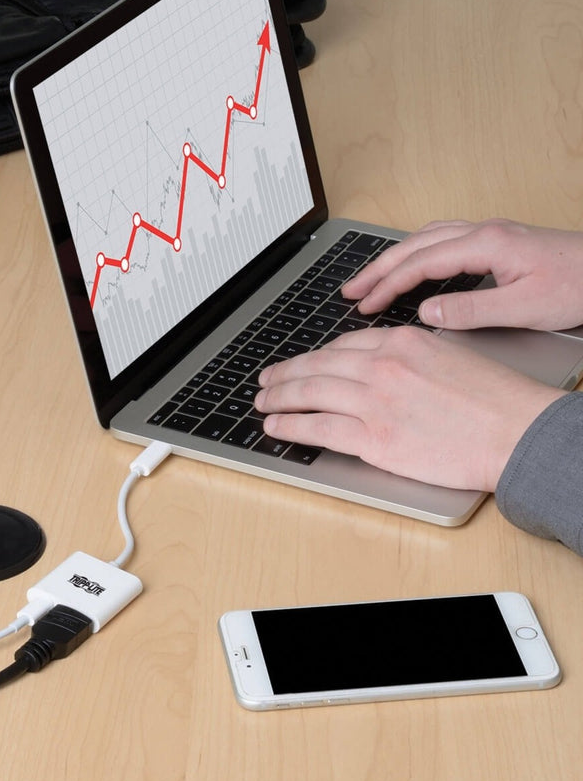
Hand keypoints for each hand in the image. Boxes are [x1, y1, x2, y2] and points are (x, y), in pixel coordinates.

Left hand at [255, 327, 564, 490]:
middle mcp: (381, 367)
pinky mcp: (373, 438)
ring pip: (310, 393)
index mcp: (401, 342)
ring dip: (279, 397)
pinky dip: (291, 425)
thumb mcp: (448, 355)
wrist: (517, 432)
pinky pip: (318, 427)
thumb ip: (408, 356)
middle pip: (317, 365)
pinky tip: (276, 425)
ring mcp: (374, 402)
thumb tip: (379, 364)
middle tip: (266, 380)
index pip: (341, 345)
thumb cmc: (494, 399)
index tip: (301, 363)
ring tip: (263, 401)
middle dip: (285, 373)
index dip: (313, 357)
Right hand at [343, 219, 582, 330]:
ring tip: (371, 278)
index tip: (365, 304)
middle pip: (415, 245)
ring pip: (426, 238)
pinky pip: (443, 239)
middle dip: (379, 268)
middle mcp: (483, 232)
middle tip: (351, 290)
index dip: (388, 285)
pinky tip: (413, 264)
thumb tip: (426, 312)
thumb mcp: (523, 308)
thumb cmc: (578, 286)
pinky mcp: (497, 241)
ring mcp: (489, 233)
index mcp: (486, 244)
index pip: (420, 263)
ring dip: (395, 258)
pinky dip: (417, 252)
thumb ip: (471, 309)